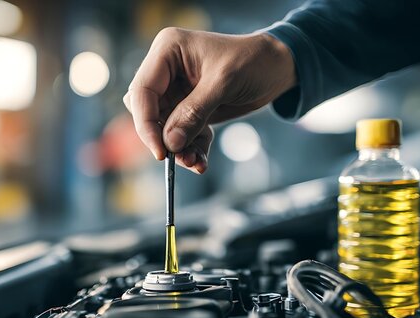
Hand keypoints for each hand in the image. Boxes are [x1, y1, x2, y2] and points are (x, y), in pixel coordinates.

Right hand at [123, 28, 296, 173]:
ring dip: (178, 149)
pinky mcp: (189, 108)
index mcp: (168, 51)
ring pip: (164, 128)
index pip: (142, 92)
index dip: (146, 123)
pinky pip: (182, 134)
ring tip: (196, 163)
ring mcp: (177, 91)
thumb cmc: (253, 61)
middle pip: (149, 113)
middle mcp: (167, 70)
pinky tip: (202, 161)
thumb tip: (170, 143)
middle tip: (180, 158)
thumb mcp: (223, 84)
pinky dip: (191, 148)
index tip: (160, 151)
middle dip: (163, 138)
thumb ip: (193, 113)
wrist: (277, 67)